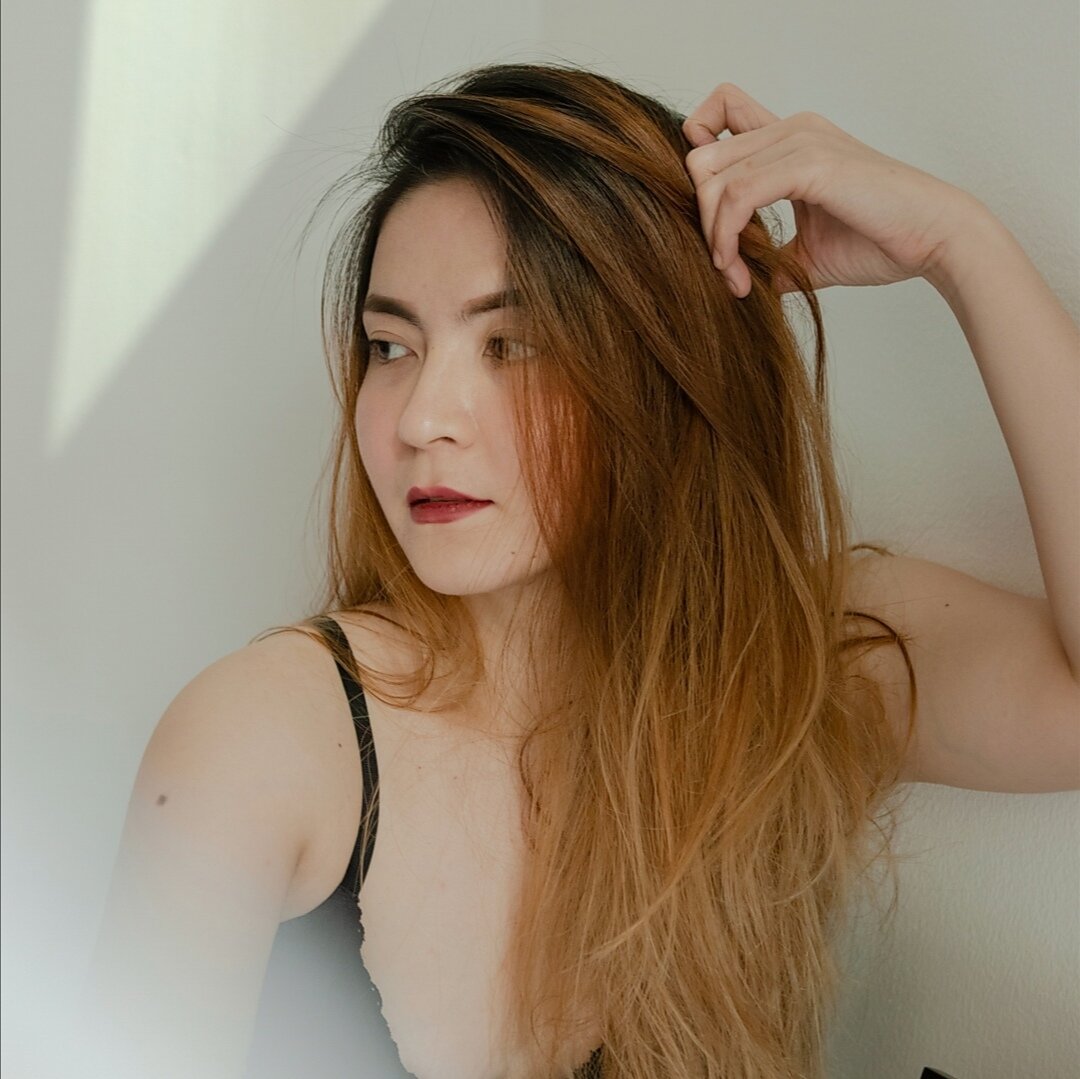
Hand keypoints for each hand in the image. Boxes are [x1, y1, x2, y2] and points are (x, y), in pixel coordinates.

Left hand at [682, 83, 983, 296]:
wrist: (934, 239)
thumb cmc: (881, 240)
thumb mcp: (807, 254)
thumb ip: (769, 258)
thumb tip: (744, 285)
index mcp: (790, 140)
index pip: (717, 117)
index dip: (696, 160)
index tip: (712, 221)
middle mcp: (791, 129)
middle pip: (701, 158)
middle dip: (700, 220)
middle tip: (725, 268)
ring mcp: (801, 141)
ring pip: (713, 179)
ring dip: (712, 237)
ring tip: (734, 277)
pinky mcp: (811, 164)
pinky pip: (738, 196)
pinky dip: (727, 238)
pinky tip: (740, 273)